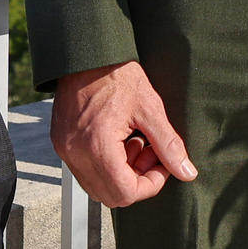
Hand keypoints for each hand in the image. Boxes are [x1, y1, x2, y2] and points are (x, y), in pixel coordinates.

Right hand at [50, 60, 197, 208]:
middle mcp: (75, 154)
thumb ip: (168, 145)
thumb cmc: (117, 74)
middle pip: (110, 195)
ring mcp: (64, 149)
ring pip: (96, 185)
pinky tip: (120, 138)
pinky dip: (106, 163)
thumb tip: (186, 173)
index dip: (150, 185)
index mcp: (97, 146)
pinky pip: (85, 169)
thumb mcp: (150, 108)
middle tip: (150, 151)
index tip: (163, 165)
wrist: (87, 52)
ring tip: (136, 141)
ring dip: (121, 173)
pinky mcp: (60, 142)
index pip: (125, 193)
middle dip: (136, 180)